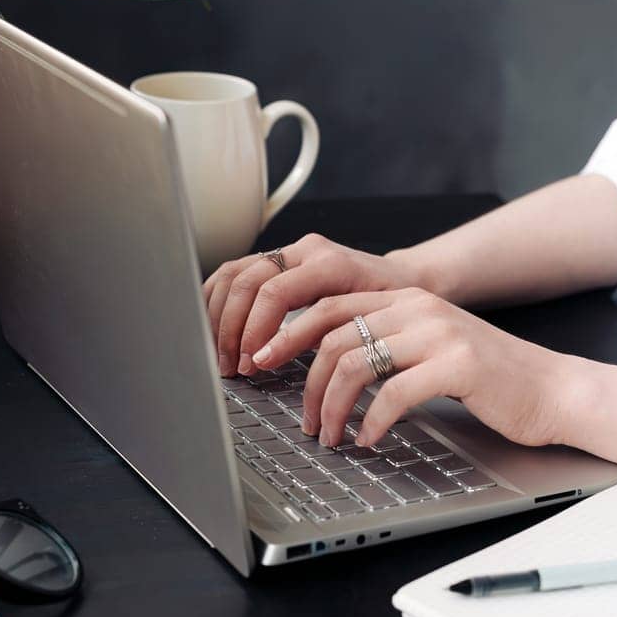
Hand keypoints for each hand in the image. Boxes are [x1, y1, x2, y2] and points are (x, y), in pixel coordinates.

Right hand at [202, 233, 423, 376]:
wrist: (401, 280)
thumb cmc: (392, 305)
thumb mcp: (367, 322)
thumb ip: (326, 335)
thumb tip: (279, 357)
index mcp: (329, 263)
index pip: (274, 292)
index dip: (255, 330)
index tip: (251, 363)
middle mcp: (305, 250)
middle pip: (248, 281)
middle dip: (231, 328)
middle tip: (231, 366)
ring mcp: (290, 251)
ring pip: (235, 272)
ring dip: (219, 315)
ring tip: (221, 353)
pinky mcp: (279, 259)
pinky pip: (236, 271)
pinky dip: (218, 298)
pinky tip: (215, 325)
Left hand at [250, 287, 568, 449]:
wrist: (551, 388)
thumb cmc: (488, 378)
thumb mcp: (430, 347)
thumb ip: (387, 344)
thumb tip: (327, 368)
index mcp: (405, 299)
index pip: (329, 306)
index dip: (289, 336)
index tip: (265, 364)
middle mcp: (418, 307)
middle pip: (333, 335)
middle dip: (306, 382)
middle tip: (305, 420)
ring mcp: (438, 333)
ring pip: (355, 363)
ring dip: (334, 408)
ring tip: (332, 436)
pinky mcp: (458, 365)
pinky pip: (394, 394)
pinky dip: (373, 422)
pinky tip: (370, 440)